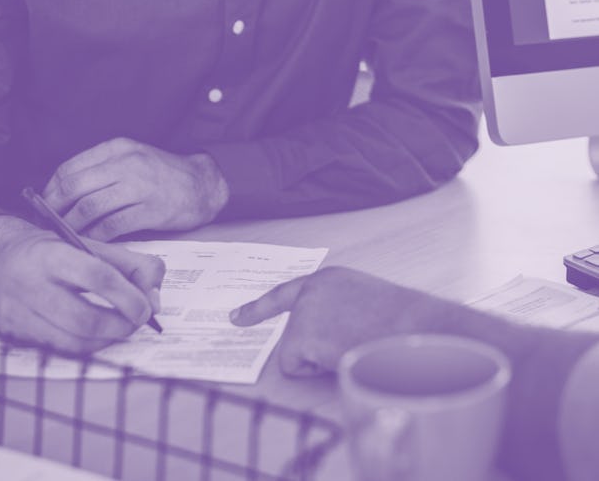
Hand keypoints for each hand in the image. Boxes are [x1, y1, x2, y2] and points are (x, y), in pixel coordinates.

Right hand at [0, 219, 164, 353]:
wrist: (2, 259)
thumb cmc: (55, 251)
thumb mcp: (92, 244)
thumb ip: (132, 266)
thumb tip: (155, 301)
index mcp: (52, 253)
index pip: (96, 275)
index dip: (127, 296)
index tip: (146, 308)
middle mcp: (29, 283)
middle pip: (83, 318)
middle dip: (119, 326)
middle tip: (136, 322)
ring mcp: (17, 312)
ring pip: (72, 342)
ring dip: (106, 340)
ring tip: (119, 328)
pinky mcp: (13, 334)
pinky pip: (59, 351)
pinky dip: (86, 348)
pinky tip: (97, 336)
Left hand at [43, 137, 228, 240]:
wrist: (203, 184)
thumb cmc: (162, 174)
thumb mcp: (132, 158)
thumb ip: (102, 168)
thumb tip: (63, 190)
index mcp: (117, 148)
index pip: (70, 168)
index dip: (50, 189)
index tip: (43, 204)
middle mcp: (126, 164)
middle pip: (75, 187)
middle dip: (53, 209)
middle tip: (46, 223)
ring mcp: (139, 187)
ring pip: (89, 208)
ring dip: (70, 225)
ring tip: (64, 235)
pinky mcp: (150, 210)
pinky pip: (112, 226)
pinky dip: (95, 236)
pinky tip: (88, 241)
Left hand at [230, 266, 518, 376]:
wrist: (417, 329)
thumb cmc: (404, 324)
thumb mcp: (367, 306)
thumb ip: (339, 313)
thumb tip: (328, 337)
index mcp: (330, 279)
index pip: (287, 293)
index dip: (259, 308)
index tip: (235, 318)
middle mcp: (312, 289)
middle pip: (293, 331)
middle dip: (309, 349)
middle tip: (321, 343)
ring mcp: (304, 310)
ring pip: (297, 353)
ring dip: (322, 360)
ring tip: (355, 349)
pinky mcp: (301, 334)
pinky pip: (297, 368)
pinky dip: (316, 372)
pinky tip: (344, 357)